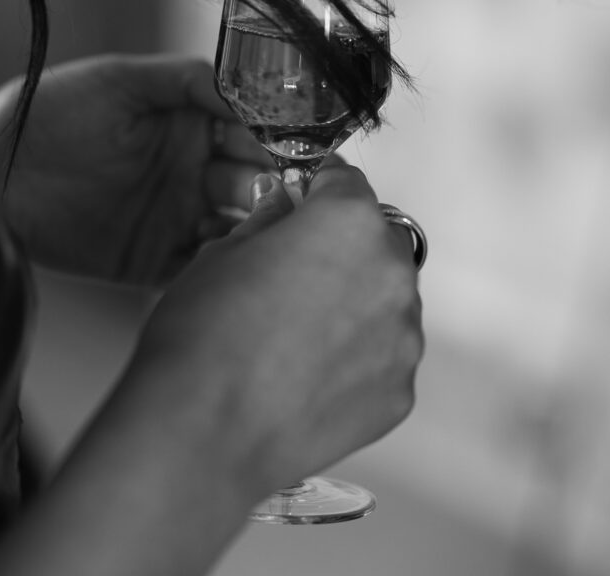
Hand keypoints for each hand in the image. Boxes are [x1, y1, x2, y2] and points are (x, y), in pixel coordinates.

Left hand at [0, 54, 270, 283]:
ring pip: (235, 228)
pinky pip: (199, 269)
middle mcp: (190, 171)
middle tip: (278, 194)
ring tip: (260, 231)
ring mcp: (173, 217)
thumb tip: (247, 88)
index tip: (292, 149)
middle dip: (270, 187)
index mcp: (189, 124)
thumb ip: (187, 78)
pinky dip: (220, 269)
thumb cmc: (50, 110)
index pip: (250, 132)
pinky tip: (229, 264)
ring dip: (252, 231)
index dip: (274, 140)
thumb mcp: (121, 79)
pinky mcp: (152, 260)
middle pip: (251, 182)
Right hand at [135, 163, 423, 494]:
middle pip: (375, 239)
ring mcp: (404, 338)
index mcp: (350, 221)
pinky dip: (356, 355)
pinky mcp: (400, 393)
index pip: (345, 179)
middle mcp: (393, 273)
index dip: (314, 187)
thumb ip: (270, 220)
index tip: (297, 200)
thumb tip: (285, 209)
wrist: (205, 430)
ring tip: (297, 330)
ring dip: (354, 300)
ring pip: (385, 299)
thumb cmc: (206, 330)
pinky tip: (308, 372)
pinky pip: (384, 355)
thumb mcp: (224, 251)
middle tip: (292, 269)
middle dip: (341, 244)